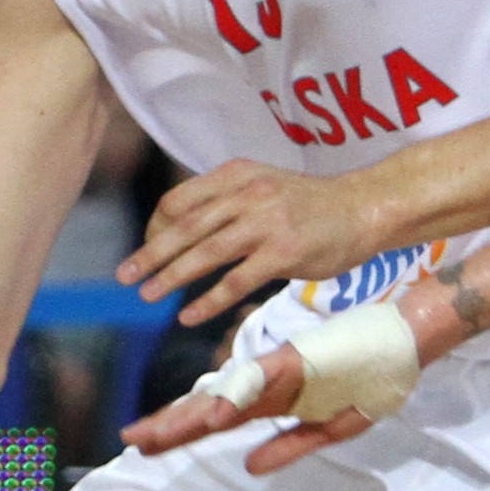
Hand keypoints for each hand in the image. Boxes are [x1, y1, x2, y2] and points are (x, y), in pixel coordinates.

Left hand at [119, 160, 377, 324]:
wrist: (364, 207)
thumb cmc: (310, 204)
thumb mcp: (263, 185)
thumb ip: (226, 200)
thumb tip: (183, 228)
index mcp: (236, 174)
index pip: (180, 200)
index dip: (156, 227)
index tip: (148, 250)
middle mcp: (247, 194)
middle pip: (186, 226)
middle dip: (151, 253)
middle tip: (124, 276)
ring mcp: (266, 222)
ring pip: (206, 252)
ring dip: (171, 276)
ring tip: (147, 296)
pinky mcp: (285, 252)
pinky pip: (237, 281)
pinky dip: (208, 300)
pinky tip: (188, 315)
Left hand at [120, 285, 450, 473]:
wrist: (410, 335)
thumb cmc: (374, 374)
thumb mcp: (336, 427)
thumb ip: (292, 447)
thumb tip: (250, 468)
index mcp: (272, 399)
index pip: (216, 419)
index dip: (179, 431)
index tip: (142, 444)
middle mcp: (267, 384)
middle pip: (209, 409)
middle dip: (169, 426)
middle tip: (130, 440)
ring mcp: (279, 371)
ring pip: (224, 397)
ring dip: (191, 417)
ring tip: (154, 434)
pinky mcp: (296, 360)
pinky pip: (259, 382)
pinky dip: (236, 397)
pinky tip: (214, 415)